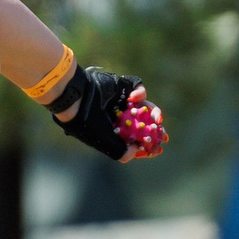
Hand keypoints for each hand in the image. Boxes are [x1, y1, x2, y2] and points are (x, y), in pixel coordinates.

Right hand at [49, 67, 167, 161]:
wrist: (77, 98)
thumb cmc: (88, 123)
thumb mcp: (105, 143)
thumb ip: (121, 152)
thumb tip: (137, 152)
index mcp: (113, 130)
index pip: (134, 138)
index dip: (147, 144)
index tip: (158, 149)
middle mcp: (118, 116)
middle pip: (143, 123)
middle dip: (155, 130)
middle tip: (162, 134)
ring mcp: (121, 100)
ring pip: (145, 106)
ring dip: (154, 112)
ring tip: (157, 119)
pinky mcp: (123, 85)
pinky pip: (138, 88)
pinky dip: (140, 94)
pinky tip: (133, 99)